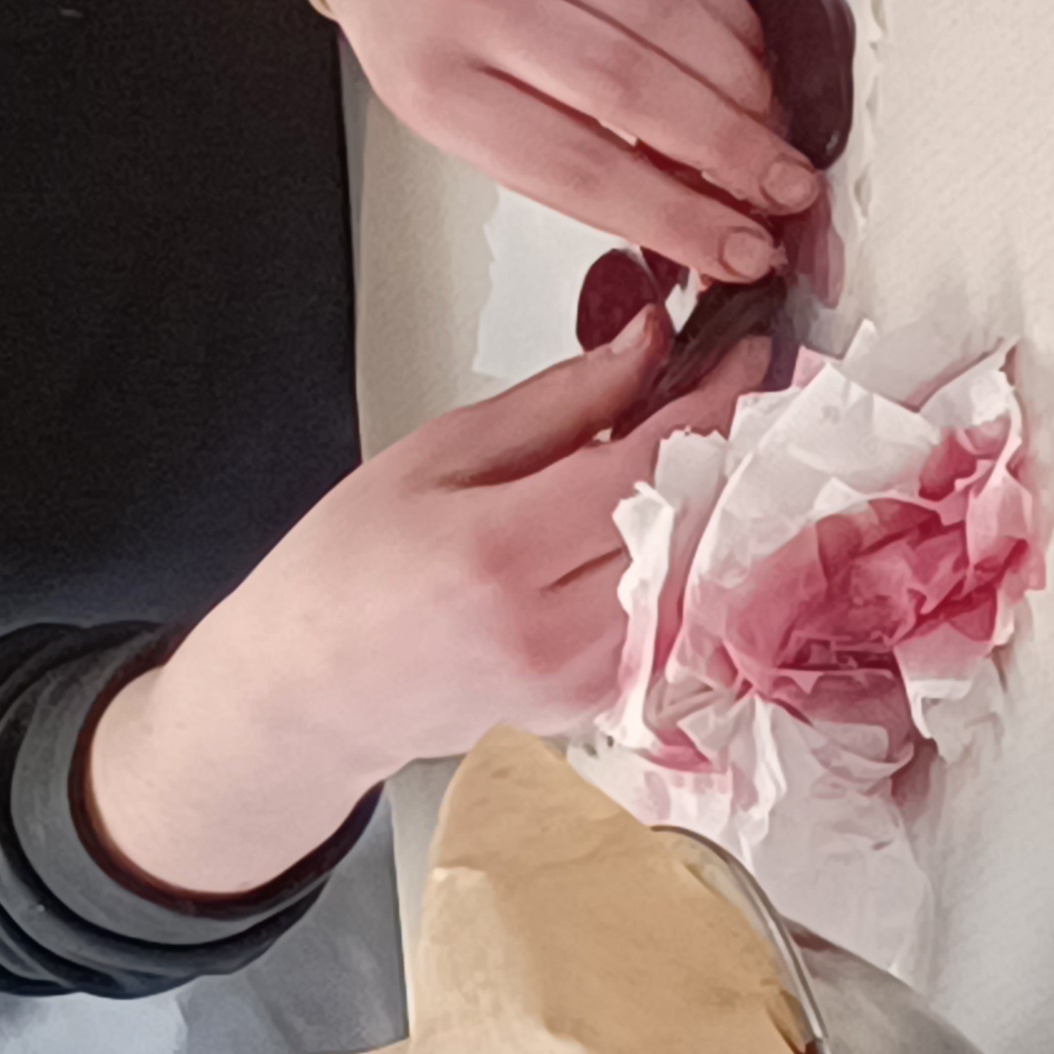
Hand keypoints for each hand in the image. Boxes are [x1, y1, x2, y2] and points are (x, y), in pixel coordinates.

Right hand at [84, 315, 766, 896]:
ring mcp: (581, 681)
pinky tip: (674, 526)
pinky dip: (692, 567)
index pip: (656, 462)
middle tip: (737, 392)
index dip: (715, 399)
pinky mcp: (595, 706)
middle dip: (731, 446)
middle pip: (698, 521)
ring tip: (704, 455)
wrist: (311, 687)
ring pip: (703, 577)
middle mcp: (552, 630)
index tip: (741, 355)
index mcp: (501, 551)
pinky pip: (678, 624)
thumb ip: (556, 402)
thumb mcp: (434, 452)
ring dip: (721, 509)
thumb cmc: (346, 567)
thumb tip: (646, 348)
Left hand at [319, 0, 815, 282]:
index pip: (573, 166)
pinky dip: (730, 15)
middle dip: (730, 150)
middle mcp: (478, 2)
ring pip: (665, 16)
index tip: (738, 248)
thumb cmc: (419, 24)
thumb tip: (685, 212)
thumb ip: (557, 156)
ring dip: (742, 86)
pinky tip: (753, 57)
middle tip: (785, 191)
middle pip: (630, 87)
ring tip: (777, 133)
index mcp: (437, 84)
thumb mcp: (452, 110)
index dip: (672, 214)